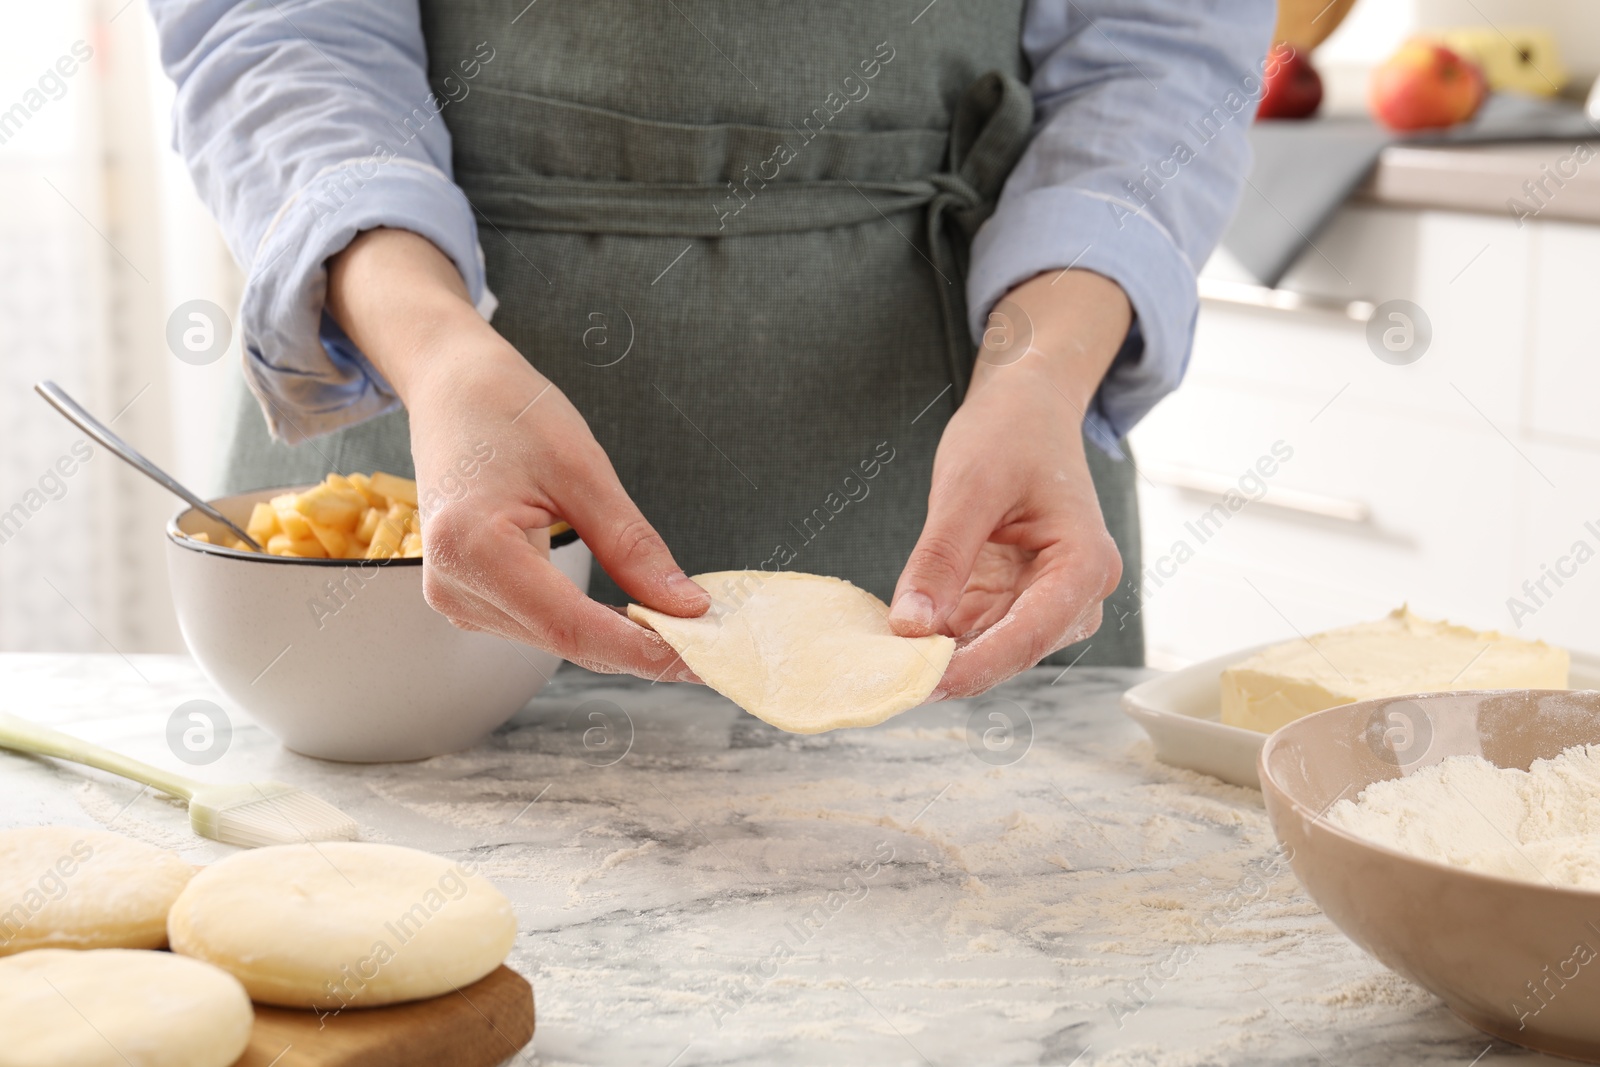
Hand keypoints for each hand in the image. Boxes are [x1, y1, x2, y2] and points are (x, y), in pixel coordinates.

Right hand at [326, 228, 708, 677]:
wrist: (451, 389)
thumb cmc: (508, 411)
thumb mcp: (583, 469)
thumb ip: (632, 546)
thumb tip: (685, 606)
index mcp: (473, 547)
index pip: (571, 627)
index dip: (641, 651)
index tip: (702, 657)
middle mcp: (453, 584)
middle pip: (565, 641)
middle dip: (640, 649)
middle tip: (712, 646)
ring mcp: (455, 596)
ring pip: (556, 641)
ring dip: (619, 641)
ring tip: (681, 627)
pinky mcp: (469, 596)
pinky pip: (542, 626)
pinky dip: (592, 625)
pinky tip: (634, 615)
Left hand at [887, 270, 1130, 697]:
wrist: (1027, 406)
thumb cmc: (1010, 432)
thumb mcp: (969, 486)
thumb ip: (941, 558)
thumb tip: (910, 626)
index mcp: (1085, 563)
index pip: (1030, 634)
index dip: (975, 666)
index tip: (922, 685)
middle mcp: (1077, 593)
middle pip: (1013, 650)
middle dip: (953, 666)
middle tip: (886, 682)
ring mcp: (1048, 600)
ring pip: (991, 647)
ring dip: (941, 655)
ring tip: (883, 663)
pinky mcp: (1016, 598)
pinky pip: (976, 629)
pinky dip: (938, 636)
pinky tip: (897, 640)